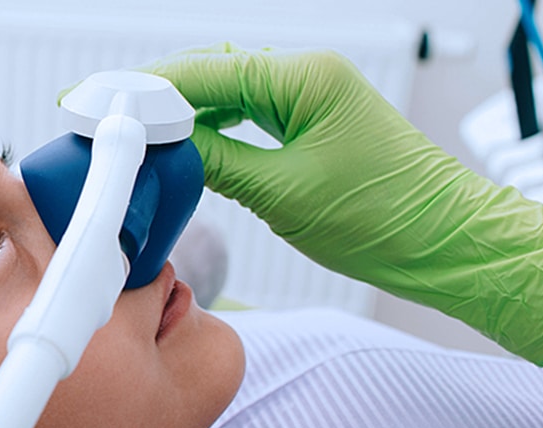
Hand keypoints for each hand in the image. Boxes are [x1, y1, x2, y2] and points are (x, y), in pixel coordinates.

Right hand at [142, 44, 542, 363]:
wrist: (440, 241)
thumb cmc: (381, 218)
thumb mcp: (281, 193)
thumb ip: (216, 162)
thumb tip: (165, 147)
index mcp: (306, 79)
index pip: (206, 72)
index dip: (147, 89)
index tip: (102, 101)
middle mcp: (308, 75)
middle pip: (212, 71)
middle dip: (156, 93)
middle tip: (107, 113)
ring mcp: (311, 95)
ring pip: (226, 90)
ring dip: (181, 110)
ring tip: (136, 132)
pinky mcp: (311, 119)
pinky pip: (246, 111)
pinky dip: (210, 124)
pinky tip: (182, 143)